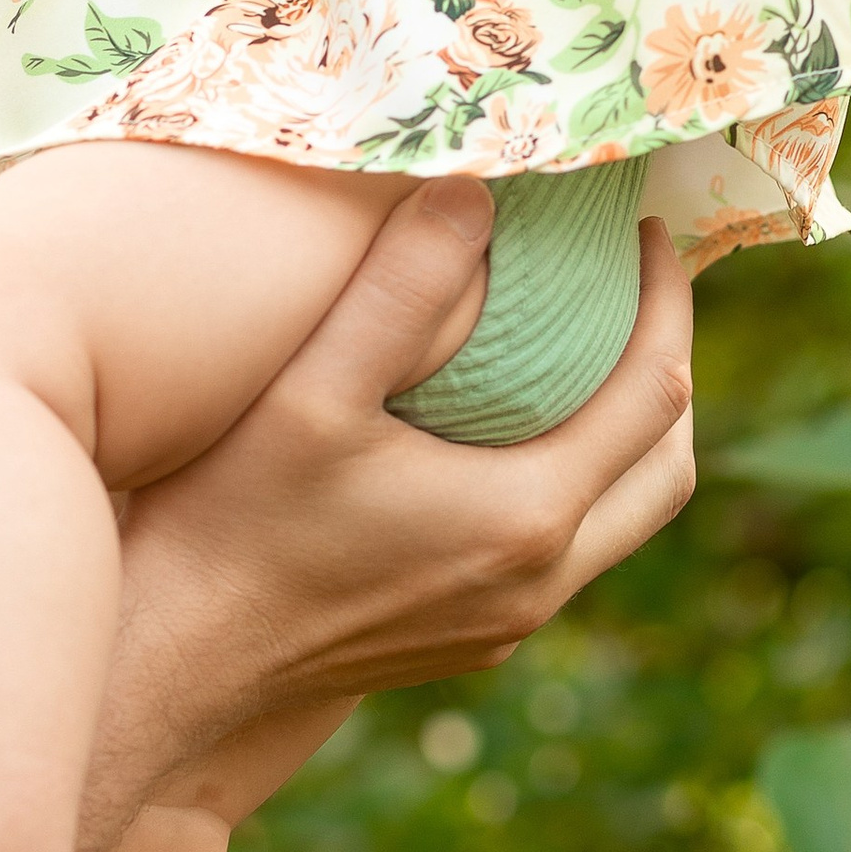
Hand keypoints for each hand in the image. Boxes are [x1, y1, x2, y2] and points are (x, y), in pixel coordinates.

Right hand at [85, 181, 693, 851]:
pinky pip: (567, 555)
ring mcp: (510, 622)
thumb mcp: (312, 392)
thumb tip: (475, 191)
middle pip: (668, 472)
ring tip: (588, 351)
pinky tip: (512, 435)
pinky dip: (576, 484)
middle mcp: (540, 582)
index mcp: (526, 517)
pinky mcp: (474, 642)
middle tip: (640, 289)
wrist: (178, 661)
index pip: (654, 394)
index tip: (647, 230)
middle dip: (671, 372)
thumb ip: (400, 289)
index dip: (666, 302)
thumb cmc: (236, 523)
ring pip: (624, 522)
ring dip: (628, 437)